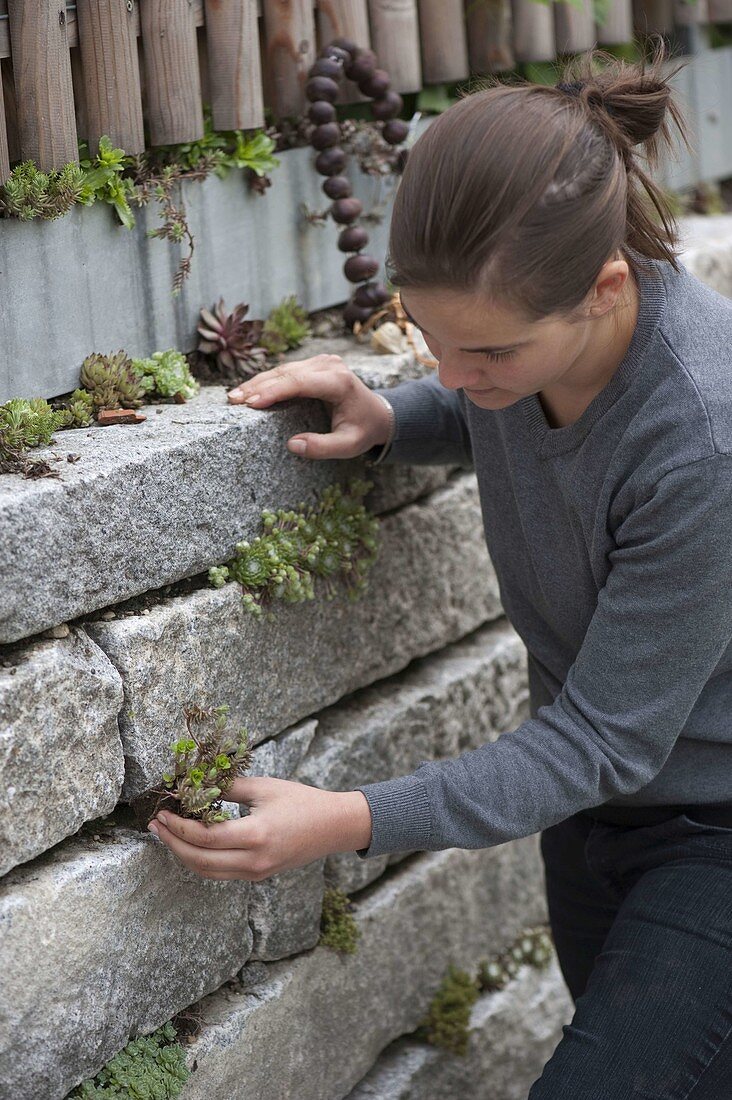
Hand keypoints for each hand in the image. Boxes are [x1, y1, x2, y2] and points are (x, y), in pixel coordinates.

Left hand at [147, 776, 372, 880]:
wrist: (333, 826)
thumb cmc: (300, 800)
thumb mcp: (264, 787)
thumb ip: (228, 787)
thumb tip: (194, 783)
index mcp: (255, 836)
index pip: (204, 838)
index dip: (178, 827)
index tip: (162, 812)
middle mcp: (253, 861)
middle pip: (198, 861)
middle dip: (172, 843)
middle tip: (156, 825)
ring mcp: (255, 873)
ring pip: (206, 872)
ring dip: (183, 854)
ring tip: (167, 834)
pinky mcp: (257, 875)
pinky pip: (220, 872)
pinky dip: (200, 859)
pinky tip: (191, 842)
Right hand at [227, 354, 392, 459]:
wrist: (379, 414)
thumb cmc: (363, 430)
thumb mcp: (349, 446)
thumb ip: (322, 448)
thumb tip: (292, 445)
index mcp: (339, 382)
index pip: (300, 382)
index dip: (274, 391)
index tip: (251, 403)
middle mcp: (330, 366)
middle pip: (287, 373)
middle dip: (258, 387)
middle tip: (233, 401)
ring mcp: (322, 361)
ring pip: (284, 369)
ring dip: (258, 383)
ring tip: (235, 397)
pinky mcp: (315, 364)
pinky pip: (287, 371)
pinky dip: (267, 381)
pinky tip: (250, 391)